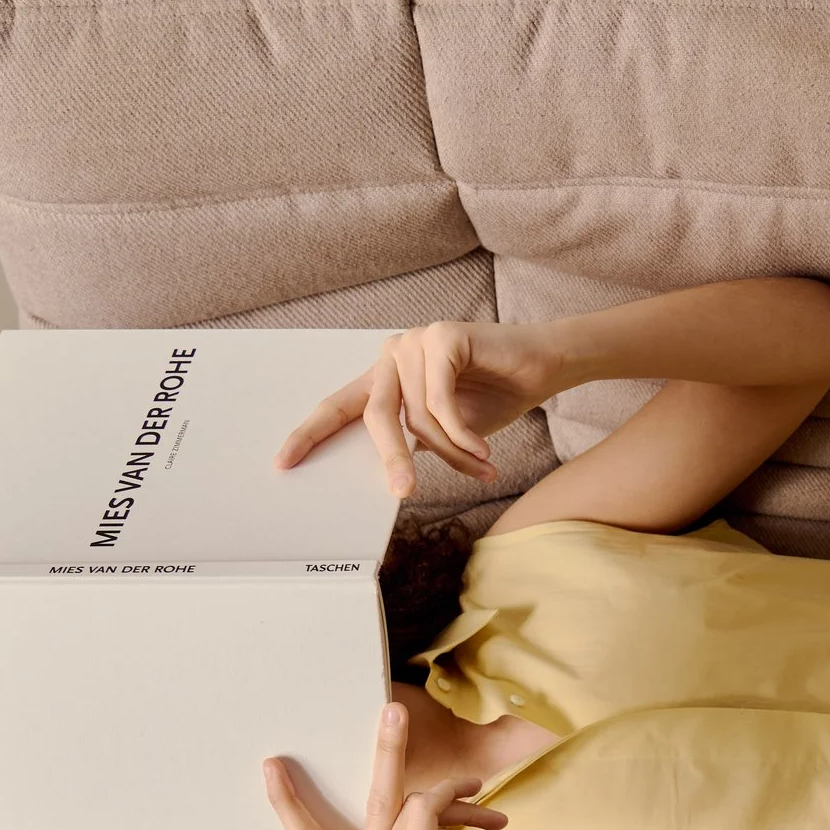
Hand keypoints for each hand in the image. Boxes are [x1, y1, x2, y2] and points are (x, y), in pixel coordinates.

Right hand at [264, 703, 546, 829]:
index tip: (271, 765)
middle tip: (393, 708)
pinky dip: (457, 796)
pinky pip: (425, 807)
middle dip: (384, 751)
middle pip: (367, 805)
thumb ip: (398, 822)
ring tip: (476, 793)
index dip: (287, 804)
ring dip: (448, 791)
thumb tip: (387, 768)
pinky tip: (490, 816)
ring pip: (404, 803)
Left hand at [275, 320, 570, 497]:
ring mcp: (416, 342)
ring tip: (481, 464)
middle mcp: (394, 356)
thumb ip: (414, 440)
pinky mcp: (442, 337)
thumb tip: (391, 474)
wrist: (544, 366)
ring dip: (453, 450)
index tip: (285, 463)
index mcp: (386, 377)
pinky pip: (441, 401)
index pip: (339, 406)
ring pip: (418, 416)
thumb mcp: (446, 430)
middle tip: (403, 492)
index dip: (311, 434)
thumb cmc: (497, 396)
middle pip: (378, 416)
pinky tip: (483, 448)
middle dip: (393, 459)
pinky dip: (464, 432)